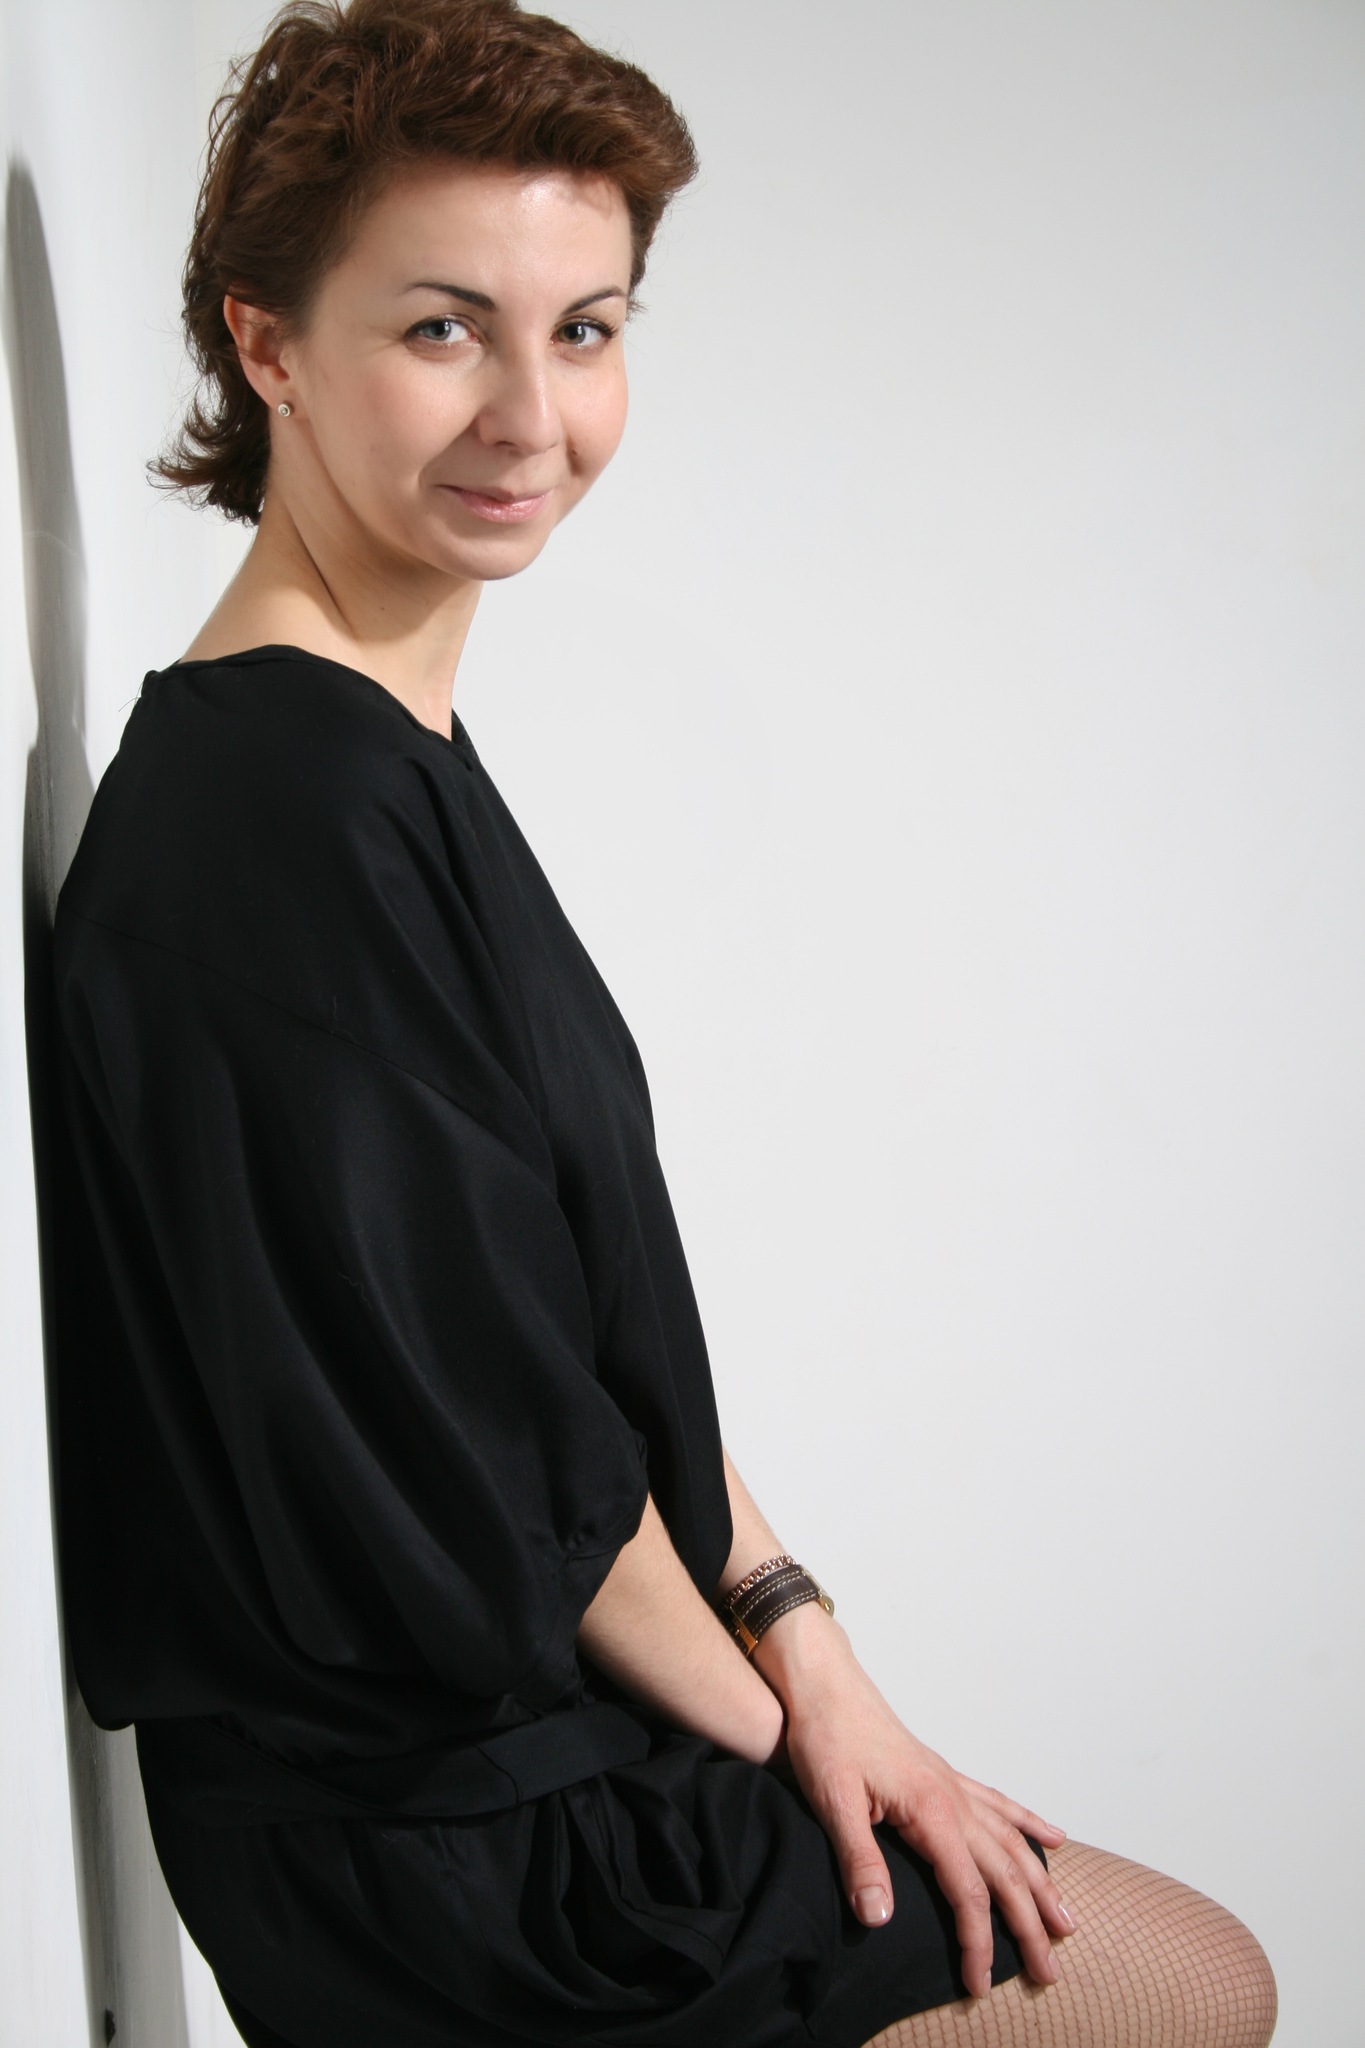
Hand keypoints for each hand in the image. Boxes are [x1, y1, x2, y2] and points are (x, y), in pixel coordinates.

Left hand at [767, 1625, 1073, 2000]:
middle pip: (1004, 1871)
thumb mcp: (833, 1802)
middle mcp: (952, 1797)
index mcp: (930, 1809)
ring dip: (1040, 1883)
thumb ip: (860, 1860)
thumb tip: (880, 1919)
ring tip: (1067, 1920)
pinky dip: (1029, 1825)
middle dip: (1029, 1924)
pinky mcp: (943, 1776)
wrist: (826, 1687)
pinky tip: (1053, 1839)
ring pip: (1011, 1841)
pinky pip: (999, 1805)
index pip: (967, 1890)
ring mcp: (952, 1785)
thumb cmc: (827, 1738)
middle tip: (1051, 1971)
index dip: (977, 1941)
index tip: (980, 1982)